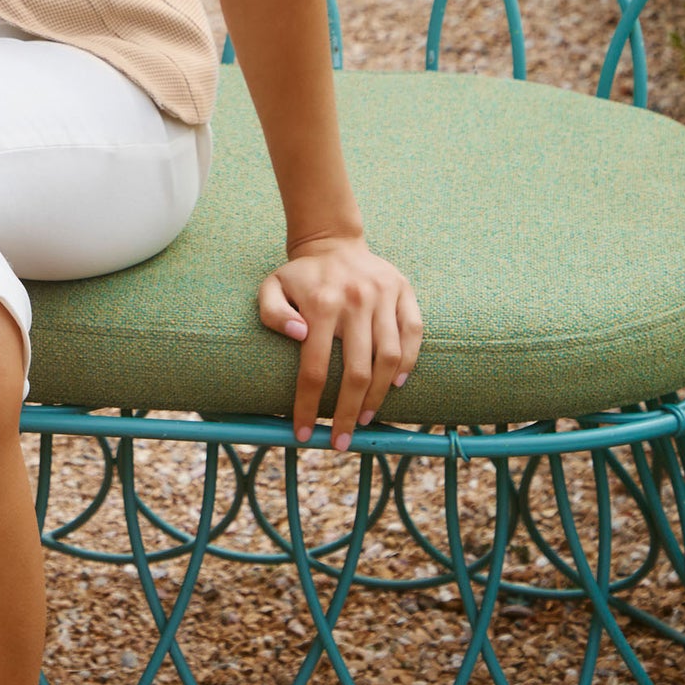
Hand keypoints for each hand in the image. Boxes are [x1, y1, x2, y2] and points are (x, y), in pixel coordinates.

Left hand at [258, 232, 422, 450]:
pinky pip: (413, 333)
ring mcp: (383, 295)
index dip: (309, 406)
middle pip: (357, 371)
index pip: (315, 368)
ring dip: (379, 395)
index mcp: (320, 302)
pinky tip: (396, 384)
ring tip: (366, 418)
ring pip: (388, 358)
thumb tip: (298, 337)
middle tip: (342, 441)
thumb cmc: (301, 277)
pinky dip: (408, 362)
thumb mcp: (272, 287)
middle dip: (348, 413)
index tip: (303, 434)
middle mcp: (355, 299)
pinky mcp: (404, 291)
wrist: (333, 242)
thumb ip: (272, 313)